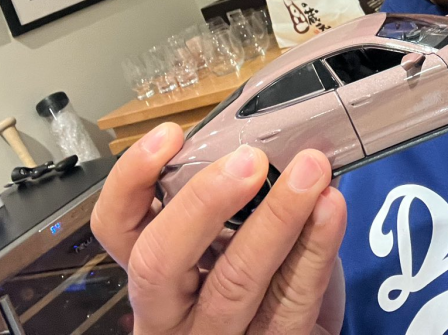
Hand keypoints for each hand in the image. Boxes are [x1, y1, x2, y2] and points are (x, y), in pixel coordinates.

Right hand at [92, 123, 346, 333]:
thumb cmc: (264, 282)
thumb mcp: (234, 240)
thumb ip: (239, 199)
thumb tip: (271, 136)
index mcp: (155, 269)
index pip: (117, 226)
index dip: (133, 179)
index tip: (170, 135)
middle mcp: (170, 312)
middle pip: (158, 263)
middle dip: (203, 203)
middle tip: (250, 160)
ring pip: (233, 283)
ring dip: (276, 218)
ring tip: (310, 173)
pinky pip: (292, 301)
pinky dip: (315, 249)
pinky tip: (330, 210)